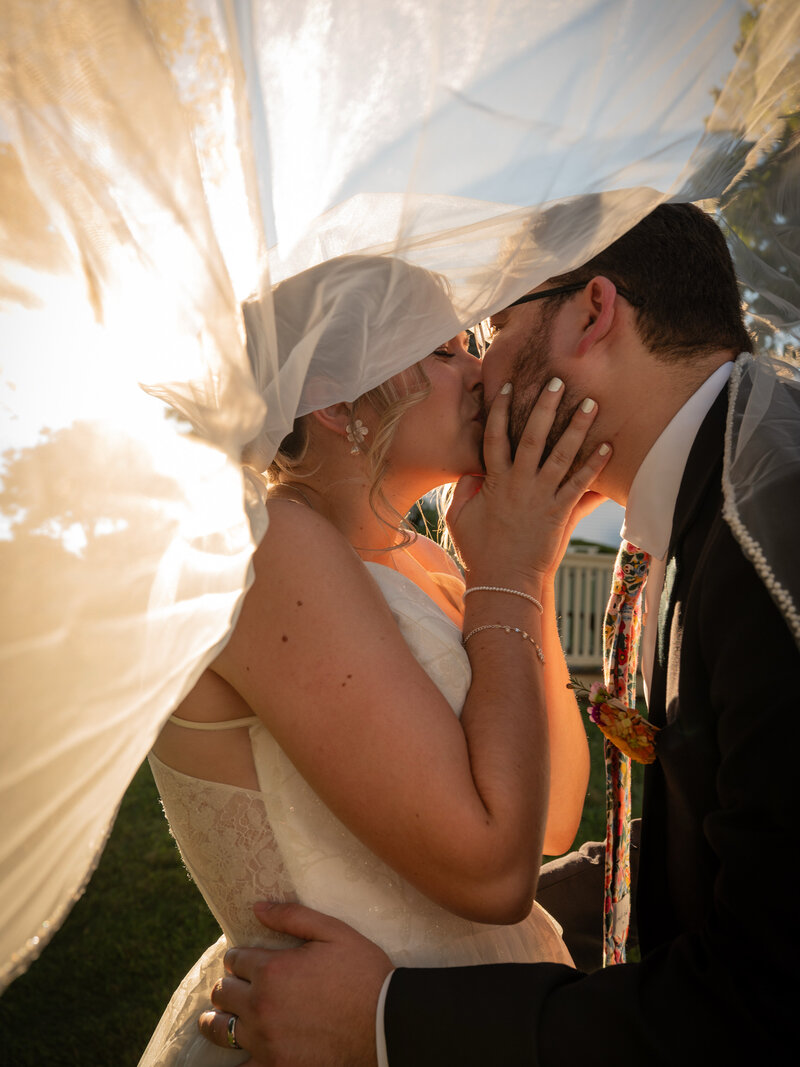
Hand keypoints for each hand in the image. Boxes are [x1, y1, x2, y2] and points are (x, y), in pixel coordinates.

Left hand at [198, 901, 392, 1066]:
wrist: (386, 1024)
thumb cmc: (363, 973)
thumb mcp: (334, 932)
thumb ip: (292, 917)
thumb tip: (257, 907)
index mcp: (272, 969)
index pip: (234, 959)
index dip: (239, 957)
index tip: (246, 960)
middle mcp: (261, 1005)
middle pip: (222, 992)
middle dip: (228, 985)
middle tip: (237, 986)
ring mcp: (265, 1041)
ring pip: (220, 1029)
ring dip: (217, 1019)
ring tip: (220, 1017)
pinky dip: (235, 1061)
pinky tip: (239, 1053)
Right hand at [447, 379, 610, 588]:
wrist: (504, 581)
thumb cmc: (479, 551)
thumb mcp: (459, 517)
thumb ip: (463, 489)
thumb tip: (470, 468)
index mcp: (494, 481)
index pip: (495, 436)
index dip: (502, 410)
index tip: (509, 386)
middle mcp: (519, 483)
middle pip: (532, 436)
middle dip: (546, 407)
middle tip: (559, 381)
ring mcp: (541, 496)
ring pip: (561, 454)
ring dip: (577, 428)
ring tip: (591, 404)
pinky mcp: (560, 512)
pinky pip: (580, 484)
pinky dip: (595, 466)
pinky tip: (609, 447)